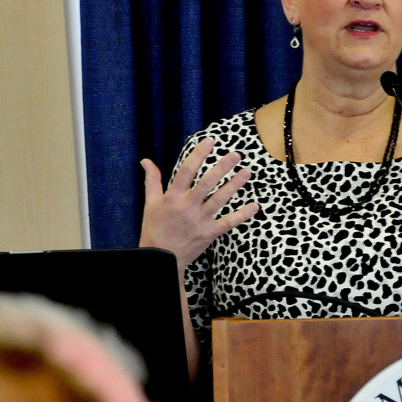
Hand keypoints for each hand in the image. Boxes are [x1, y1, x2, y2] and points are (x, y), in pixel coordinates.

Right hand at [138, 138, 259, 272]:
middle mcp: (187, 206)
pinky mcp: (209, 234)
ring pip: (220, 200)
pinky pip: (228, 223)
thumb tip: (146, 160)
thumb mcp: (150, 203)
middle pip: (207, 183)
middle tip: (236, 155)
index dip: (199, 155)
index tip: (211, 141)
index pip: (186, 170)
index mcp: (172, 197)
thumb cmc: (154, 229)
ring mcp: (199, 221)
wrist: (160, 259)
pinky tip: (255, 206)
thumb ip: (152, 180)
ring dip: (234, 185)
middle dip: (222, 167)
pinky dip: (242, 215)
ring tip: (247, 172)